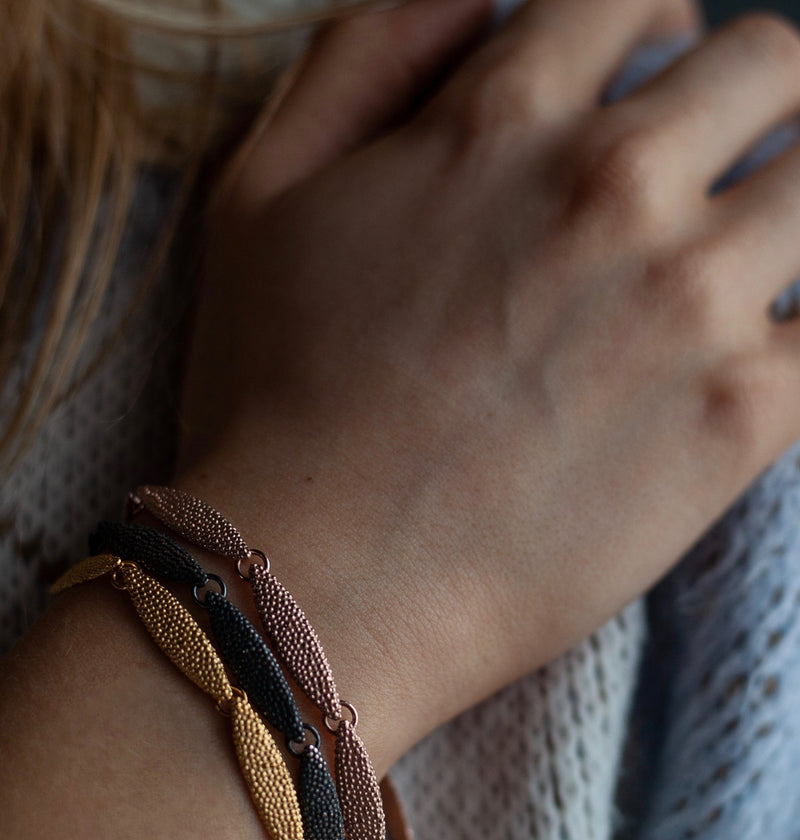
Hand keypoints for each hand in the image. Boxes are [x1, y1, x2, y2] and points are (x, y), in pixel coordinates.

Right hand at [180, 0, 799, 771]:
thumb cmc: (270, 403)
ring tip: (742, 266)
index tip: (647, 76)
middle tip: (715, 170)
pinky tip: (762, 361)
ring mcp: (690, 302)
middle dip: (749, 100)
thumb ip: (367, 57)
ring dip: (796, 205)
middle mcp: (613, 187)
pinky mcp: (739, 419)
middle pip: (769, 66)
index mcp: (502, 120)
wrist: (317, 584)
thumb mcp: (260, 194)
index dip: (652, 27)